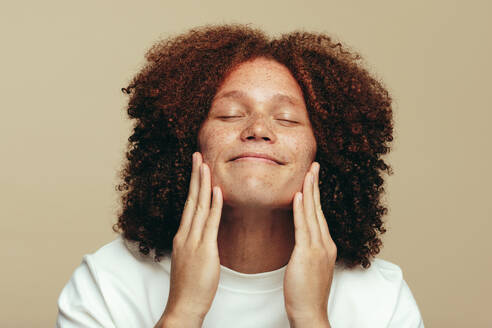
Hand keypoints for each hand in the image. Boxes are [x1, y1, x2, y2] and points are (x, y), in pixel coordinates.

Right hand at [158, 152, 222, 325]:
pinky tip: (217, 191)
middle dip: (195, 176)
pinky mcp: (204, 250)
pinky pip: (210, 224)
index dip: (194, 184)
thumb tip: (203, 232)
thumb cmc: (189, 285)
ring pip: (199, 207)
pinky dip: (214, 206)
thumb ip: (195, 243)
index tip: (197, 168)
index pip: (189, 204)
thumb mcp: (190, 259)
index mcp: (183, 236)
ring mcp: (193, 241)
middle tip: (198, 155)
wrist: (184, 305)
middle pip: (192, 199)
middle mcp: (185, 234)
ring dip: (203, 184)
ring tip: (206, 164)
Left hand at [283, 162, 335, 326]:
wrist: (310, 312)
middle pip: (318, 209)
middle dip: (315, 186)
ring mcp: (318, 248)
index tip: (312, 179)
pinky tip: (298, 196)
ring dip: (309, 191)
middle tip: (314, 166)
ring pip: (313, 214)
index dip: (315, 196)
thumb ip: (308, 250)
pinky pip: (303, 227)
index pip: (320, 215)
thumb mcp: (310, 267)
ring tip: (308, 172)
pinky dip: (301, 210)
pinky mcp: (307, 254)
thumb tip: (302, 240)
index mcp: (326, 246)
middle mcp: (325, 244)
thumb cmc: (307, 293)